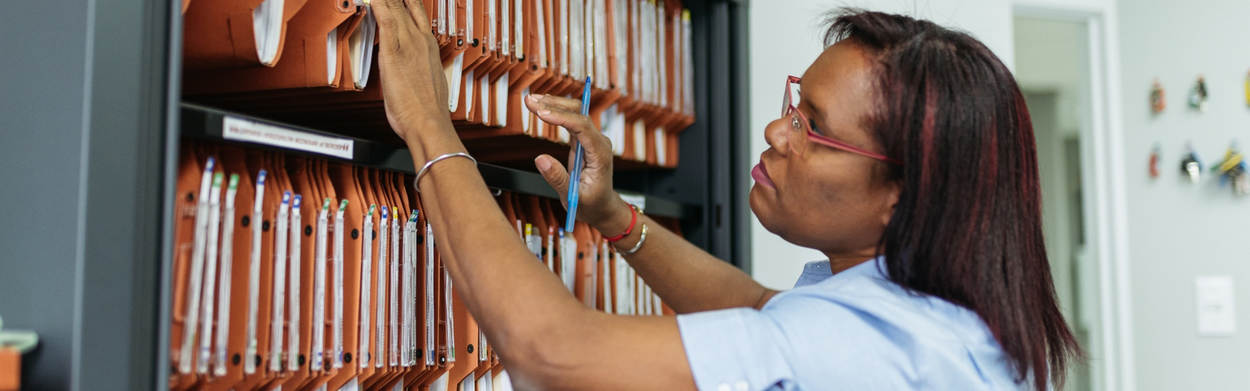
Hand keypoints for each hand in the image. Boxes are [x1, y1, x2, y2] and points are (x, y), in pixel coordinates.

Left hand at [373, 0, 451, 147]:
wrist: (429, 122)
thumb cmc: (428, 110)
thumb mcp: (427, 81)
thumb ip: (418, 67)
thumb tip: (413, 68)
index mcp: (429, 46)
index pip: (416, 12)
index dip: (406, 0)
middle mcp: (421, 40)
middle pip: (405, 4)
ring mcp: (408, 44)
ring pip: (394, 7)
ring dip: (388, 0)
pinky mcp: (393, 52)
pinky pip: (384, 19)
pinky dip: (379, 5)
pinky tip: (373, 0)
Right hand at [527, 94, 629, 229]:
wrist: (601, 208)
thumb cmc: (591, 205)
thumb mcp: (573, 196)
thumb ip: (557, 178)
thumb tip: (540, 159)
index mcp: (600, 154)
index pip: (582, 127)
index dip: (562, 117)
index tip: (541, 113)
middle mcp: (598, 142)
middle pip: (579, 114)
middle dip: (554, 105)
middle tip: (530, 101)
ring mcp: (592, 139)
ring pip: (575, 113)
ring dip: (553, 104)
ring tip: (530, 101)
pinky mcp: (583, 140)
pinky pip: (570, 120)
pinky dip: (555, 112)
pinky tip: (541, 107)